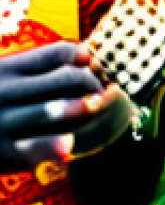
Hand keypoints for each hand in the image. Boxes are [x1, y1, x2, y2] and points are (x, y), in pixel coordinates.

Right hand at [0, 42, 120, 172]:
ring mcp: (3, 122)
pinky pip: (32, 148)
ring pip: (51, 110)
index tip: (105, 64)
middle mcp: (6, 91)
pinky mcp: (4, 152)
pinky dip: (52, 147)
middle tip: (114, 88)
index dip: (86, 57)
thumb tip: (89, 52)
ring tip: (100, 104)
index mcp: (9, 68)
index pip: (57, 54)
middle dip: (92, 82)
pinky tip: (70, 147)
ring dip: (80, 108)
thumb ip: (40, 65)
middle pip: (63, 79)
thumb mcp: (5, 76)